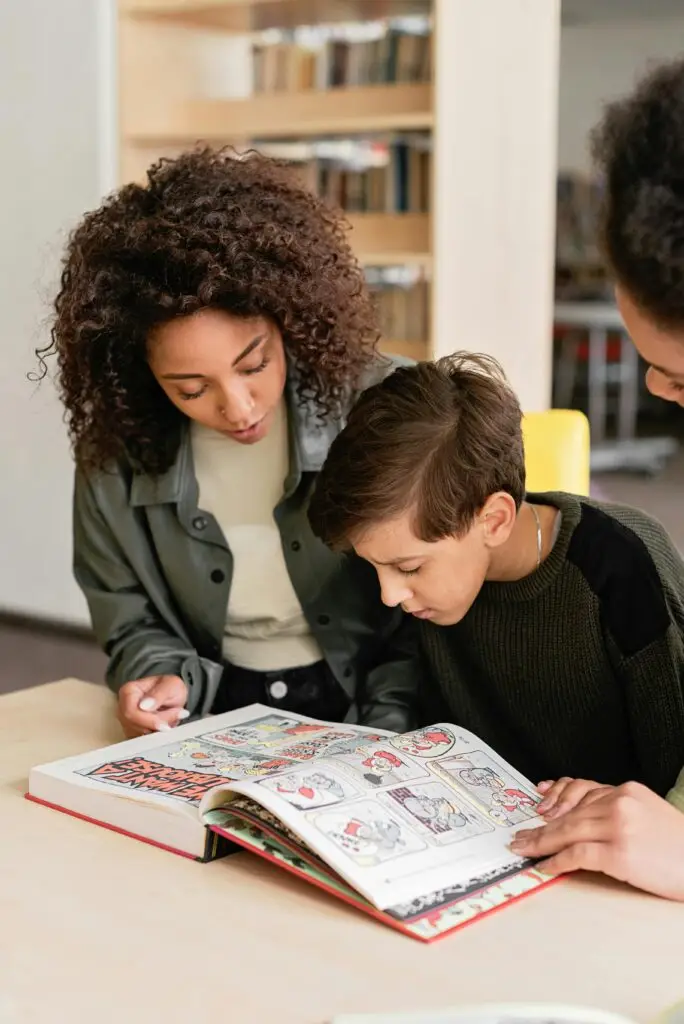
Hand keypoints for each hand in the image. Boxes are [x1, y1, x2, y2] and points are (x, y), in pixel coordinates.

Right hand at [118, 675, 188, 736]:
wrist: (173, 695)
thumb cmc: (170, 687)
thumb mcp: (170, 685)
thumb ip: (159, 695)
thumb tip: (144, 707)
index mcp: (128, 691)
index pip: (130, 712)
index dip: (147, 721)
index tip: (165, 724)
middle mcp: (123, 707)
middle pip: (134, 725)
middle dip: (157, 725)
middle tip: (176, 715)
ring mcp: (126, 721)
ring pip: (139, 734)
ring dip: (159, 729)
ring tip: (173, 716)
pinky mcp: (133, 731)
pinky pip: (143, 740)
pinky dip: (157, 734)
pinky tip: (167, 723)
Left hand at [511, 781, 683, 900]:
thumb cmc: (677, 847)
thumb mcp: (648, 815)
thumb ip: (617, 811)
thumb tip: (580, 819)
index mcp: (627, 791)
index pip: (582, 793)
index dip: (555, 802)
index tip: (538, 808)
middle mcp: (621, 803)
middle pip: (570, 813)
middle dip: (540, 827)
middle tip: (520, 836)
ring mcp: (620, 827)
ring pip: (568, 831)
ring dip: (541, 842)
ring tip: (524, 850)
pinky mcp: (620, 854)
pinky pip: (578, 855)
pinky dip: (557, 860)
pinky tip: (545, 866)